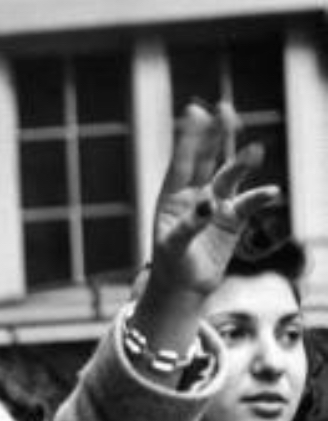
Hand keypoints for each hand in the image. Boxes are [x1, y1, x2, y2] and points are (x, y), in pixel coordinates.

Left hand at [146, 101, 279, 302]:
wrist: (184, 289)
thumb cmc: (171, 266)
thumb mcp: (173, 247)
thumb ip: (189, 224)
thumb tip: (208, 204)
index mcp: (172, 197)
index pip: (181, 163)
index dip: (189, 138)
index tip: (196, 111)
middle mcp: (196, 194)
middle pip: (207, 159)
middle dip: (216, 135)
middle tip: (225, 109)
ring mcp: (217, 203)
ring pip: (230, 176)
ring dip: (242, 163)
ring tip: (255, 151)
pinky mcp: (234, 218)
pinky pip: (248, 203)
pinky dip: (259, 197)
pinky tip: (272, 192)